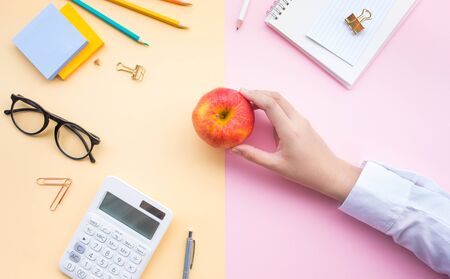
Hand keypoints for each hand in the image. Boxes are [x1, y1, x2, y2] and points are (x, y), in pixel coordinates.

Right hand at [232, 89, 360, 201]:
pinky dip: (273, 104)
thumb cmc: (305, 171)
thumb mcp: (276, 166)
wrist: (330, 172)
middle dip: (258, 93)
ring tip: (250, 102)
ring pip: (282, 101)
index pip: (270, 104)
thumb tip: (235, 149)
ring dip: (266, 97)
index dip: (254, 95)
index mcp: (289, 130)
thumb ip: (254, 156)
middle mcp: (297, 120)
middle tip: (242, 95)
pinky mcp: (303, 122)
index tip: (241, 92)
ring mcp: (302, 120)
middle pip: (276, 97)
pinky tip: (264, 111)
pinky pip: (286, 107)